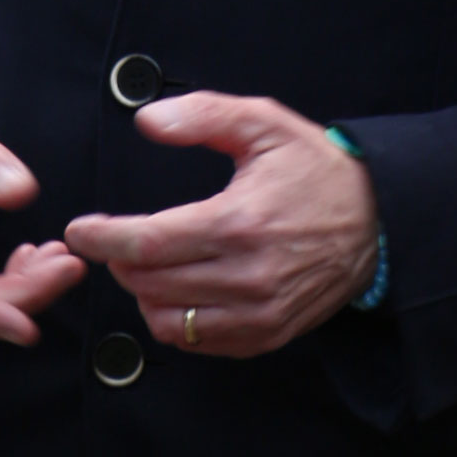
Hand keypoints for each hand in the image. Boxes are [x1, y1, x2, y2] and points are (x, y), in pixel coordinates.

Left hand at [64, 94, 380, 357]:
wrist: (376, 222)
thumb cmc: (315, 169)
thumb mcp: (264, 124)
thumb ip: (203, 115)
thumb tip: (148, 122)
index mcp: (240, 222)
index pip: (149, 244)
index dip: (104, 239)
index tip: (80, 230)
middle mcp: (247, 276)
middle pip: (150, 284)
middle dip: (120, 262)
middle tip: (116, 240)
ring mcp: (257, 313)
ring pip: (167, 320)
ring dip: (144, 293)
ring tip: (148, 264)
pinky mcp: (266, 335)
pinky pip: (197, 341)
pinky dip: (174, 319)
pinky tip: (178, 289)